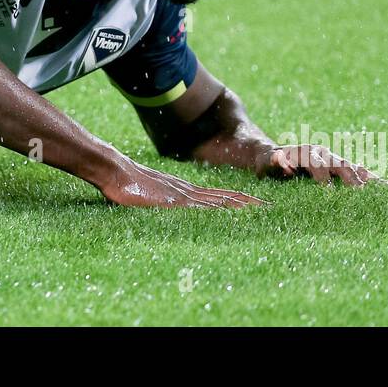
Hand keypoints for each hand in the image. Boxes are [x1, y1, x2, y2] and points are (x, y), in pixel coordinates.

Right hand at [99, 156, 269, 208]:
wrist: (114, 170)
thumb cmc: (125, 183)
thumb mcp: (148, 195)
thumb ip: (159, 202)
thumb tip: (164, 209)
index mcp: (184, 191)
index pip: (219, 196)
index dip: (239, 200)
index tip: (258, 205)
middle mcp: (188, 192)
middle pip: (226, 197)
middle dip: (250, 203)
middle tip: (273, 209)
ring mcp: (182, 196)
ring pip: (219, 201)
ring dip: (242, 207)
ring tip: (262, 211)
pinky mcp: (174, 202)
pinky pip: (203, 208)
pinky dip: (220, 212)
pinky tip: (233, 216)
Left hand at [254, 143, 387, 187]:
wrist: (269, 151)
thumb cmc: (265, 161)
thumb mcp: (265, 161)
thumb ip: (273, 161)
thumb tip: (280, 158)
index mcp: (306, 153)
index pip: (318, 164)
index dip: (324, 178)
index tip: (329, 194)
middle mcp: (323, 154)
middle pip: (341, 166)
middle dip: (352, 181)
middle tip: (364, 198)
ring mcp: (332, 159)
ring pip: (354, 169)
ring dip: (370, 180)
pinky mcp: (338, 166)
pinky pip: (359, 172)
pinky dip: (374, 180)